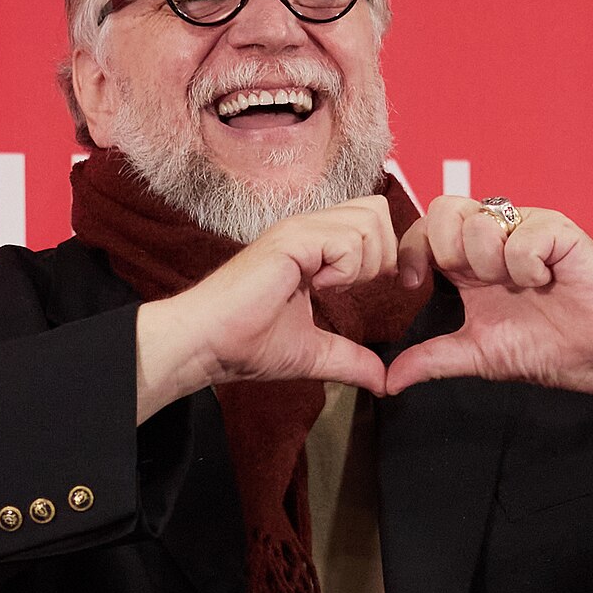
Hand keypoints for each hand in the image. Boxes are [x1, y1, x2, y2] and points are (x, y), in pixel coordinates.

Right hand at [135, 198, 394, 420]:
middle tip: (354, 289)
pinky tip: (316, 288)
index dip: (384, 254)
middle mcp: (308, 229)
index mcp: (314, 246)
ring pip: (369, 221)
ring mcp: (299, 229)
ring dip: (363, 262)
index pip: (370, 221)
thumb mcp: (313, 354)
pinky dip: (345, 268)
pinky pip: (347, 239)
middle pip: (376, 211)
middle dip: (383, 254)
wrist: (207, 343)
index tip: (372, 290)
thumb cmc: (246, 344)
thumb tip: (383, 381)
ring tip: (330, 289)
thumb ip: (350, 360)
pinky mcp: (291, 239)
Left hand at [385, 198, 592, 400]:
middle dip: (449, 252)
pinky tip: (543, 282)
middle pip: (447, 209)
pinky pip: (524, 233)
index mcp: (469, 262)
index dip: (411, 249)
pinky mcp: (559, 231)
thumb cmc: (545, 348)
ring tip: (518, 287)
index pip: (425, 228)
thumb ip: (433, 360)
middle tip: (473, 284)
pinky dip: (526, 265)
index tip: (412, 283)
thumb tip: (388, 381)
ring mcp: (527, 229)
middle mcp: (495, 237)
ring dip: (491, 263)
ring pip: (482, 220)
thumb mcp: (478, 355)